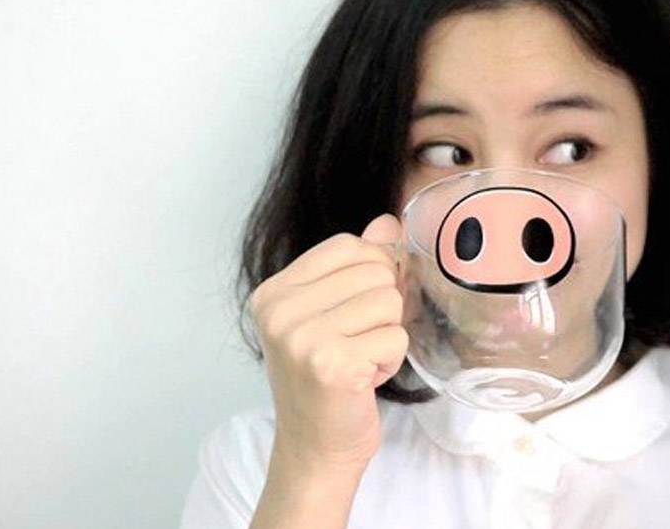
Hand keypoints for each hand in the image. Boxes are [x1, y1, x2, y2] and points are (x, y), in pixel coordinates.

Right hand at [248, 214, 406, 472]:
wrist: (316, 448)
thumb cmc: (327, 379)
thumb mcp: (334, 313)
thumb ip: (359, 264)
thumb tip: (389, 222)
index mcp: (274, 291)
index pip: (348, 246)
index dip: (374, 271)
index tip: (360, 309)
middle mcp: (280, 311)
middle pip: (375, 271)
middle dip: (383, 309)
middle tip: (357, 343)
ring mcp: (301, 338)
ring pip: (389, 302)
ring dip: (387, 335)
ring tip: (360, 360)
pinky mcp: (331, 365)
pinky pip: (395, 338)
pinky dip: (390, 361)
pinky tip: (364, 379)